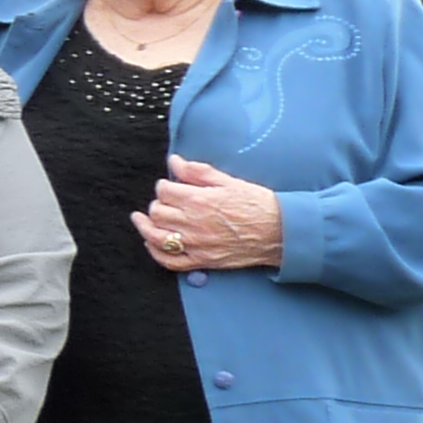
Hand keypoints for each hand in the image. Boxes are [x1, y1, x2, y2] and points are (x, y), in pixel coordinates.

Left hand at [136, 155, 283, 273]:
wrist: (280, 232)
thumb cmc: (257, 204)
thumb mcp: (229, 181)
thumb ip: (197, 172)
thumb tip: (174, 161)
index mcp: (199, 200)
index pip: (164, 191)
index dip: (164, 186)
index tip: (170, 186)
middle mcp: (193, 223)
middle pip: (158, 212)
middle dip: (158, 204)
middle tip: (166, 202)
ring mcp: (196, 244)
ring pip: (157, 236)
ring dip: (147, 226)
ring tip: (141, 219)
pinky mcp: (202, 261)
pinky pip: (170, 261)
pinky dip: (157, 253)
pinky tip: (152, 243)